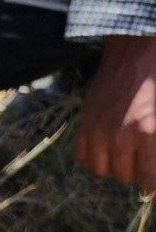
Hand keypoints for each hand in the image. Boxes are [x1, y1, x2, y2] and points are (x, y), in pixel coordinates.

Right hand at [76, 36, 155, 192]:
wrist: (139, 49)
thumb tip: (152, 177)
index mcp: (149, 133)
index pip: (149, 179)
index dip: (152, 182)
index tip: (152, 180)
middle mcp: (121, 135)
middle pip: (127, 176)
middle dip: (138, 172)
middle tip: (144, 159)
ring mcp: (99, 129)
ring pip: (103, 170)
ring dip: (116, 167)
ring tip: (126, 154)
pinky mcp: (85, 121)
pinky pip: (83, 156)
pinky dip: (95, 157)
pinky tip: (107, 149)